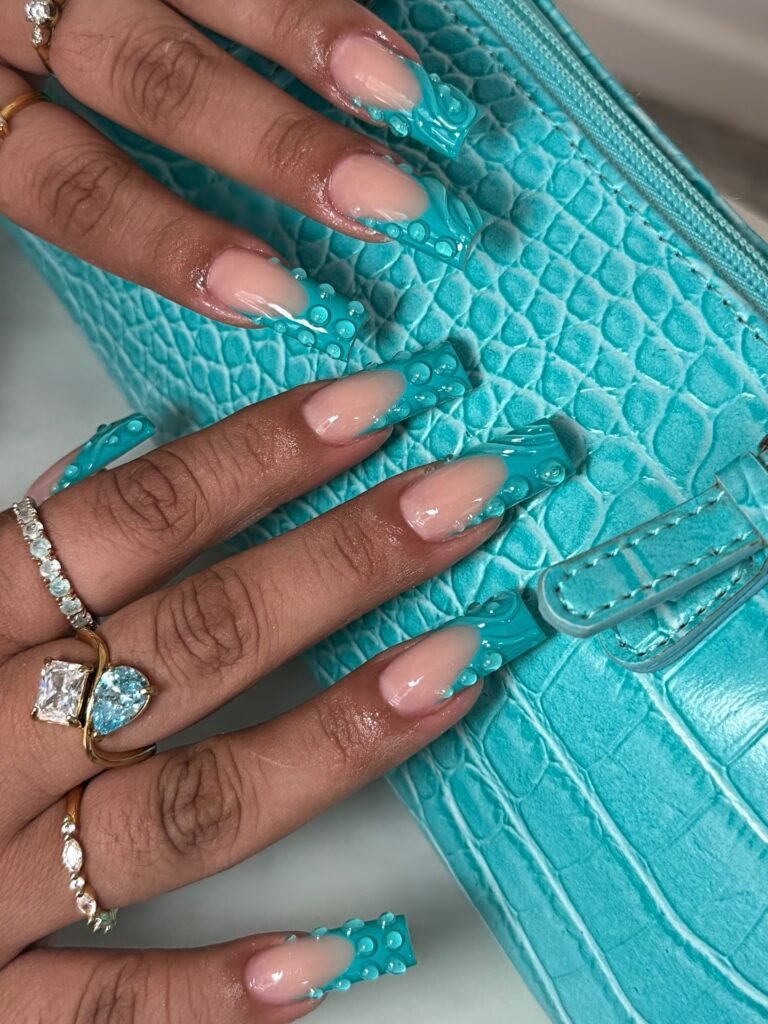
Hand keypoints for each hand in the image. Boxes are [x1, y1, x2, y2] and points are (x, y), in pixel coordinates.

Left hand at [0, 0, 475, 334]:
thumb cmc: (12, 84)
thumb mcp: (9, 137)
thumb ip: (89, 185)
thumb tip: (246, 273)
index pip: (70, 187)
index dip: (168, 244)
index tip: (269, 295)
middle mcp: (18, 12)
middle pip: (150, 80)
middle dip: (271, 142)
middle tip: (373, 198)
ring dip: (307, 37)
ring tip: (395, 94)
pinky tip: (374, 31)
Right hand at [0, 377, 509, 1020]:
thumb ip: (3, 554)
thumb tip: (100, 463)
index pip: (134, 520)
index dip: (264, 458)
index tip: (380, 404)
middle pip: (194, 639)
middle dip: (343, 563)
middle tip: (468, 501)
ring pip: (183, 803)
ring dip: (332, 737)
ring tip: (459, 668)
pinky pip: (100, 1011)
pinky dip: (207, 993)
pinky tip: (326, 958)